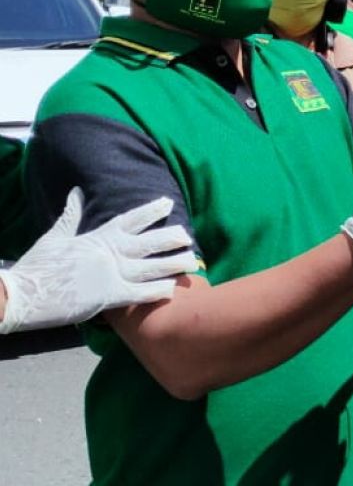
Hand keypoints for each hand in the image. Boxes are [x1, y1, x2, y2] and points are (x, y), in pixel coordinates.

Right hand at [0, 188, 195, 333]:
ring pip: (149, 267)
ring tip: (191, 261)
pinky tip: (172, 289)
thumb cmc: (37, 267)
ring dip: (171, 264)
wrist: (23, 294)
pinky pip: (139, 293)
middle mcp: (108, 253)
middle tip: (188, 236)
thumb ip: (70, 216)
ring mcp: (110, 274)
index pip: (130, 219)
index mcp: (97, 237)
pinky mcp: (108, 296)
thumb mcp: (55, 237)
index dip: (150, 211)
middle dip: (170, 238)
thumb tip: (76, 193)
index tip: (168, 203)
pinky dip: (156, 291)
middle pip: (148, 242)